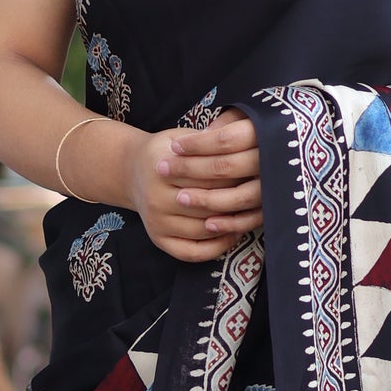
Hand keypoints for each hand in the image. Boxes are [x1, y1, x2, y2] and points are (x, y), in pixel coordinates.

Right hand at [128, 108, 262, 262]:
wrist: (131, 171)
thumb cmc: (167, 152)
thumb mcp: (181, 138)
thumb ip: (207, 142)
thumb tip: (244, 144)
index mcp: (162, 167)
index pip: (209, 176)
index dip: (236, 176)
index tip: (256, 173)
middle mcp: (155, 197)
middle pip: (208, 204)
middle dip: (236, 201)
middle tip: (259, 196)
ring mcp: (156, 222)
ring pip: (203, 230)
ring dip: (230, 225)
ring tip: (250, 215)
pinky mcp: (158, 239)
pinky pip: (191, 252)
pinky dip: (215, 247)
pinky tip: (231, 234)